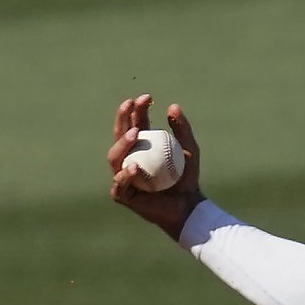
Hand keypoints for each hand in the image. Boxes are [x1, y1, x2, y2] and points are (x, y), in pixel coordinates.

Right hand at [107, 94, 203, 238]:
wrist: (188, 207)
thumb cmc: (186, 178)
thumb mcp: (189, 150)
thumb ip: (182, 129)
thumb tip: (173, 106)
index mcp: (141, 147)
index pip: (135, 124)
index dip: (136, 109)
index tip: (146, 98)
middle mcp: (128, 159)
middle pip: (119, 136)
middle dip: (123, 118)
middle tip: (131, 104)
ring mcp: (123, 176)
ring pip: (115, 157)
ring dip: (122, 144)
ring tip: (136, 134)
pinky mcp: (123, 195)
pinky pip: (120, 183)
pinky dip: (126, 174)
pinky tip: (135, 167)